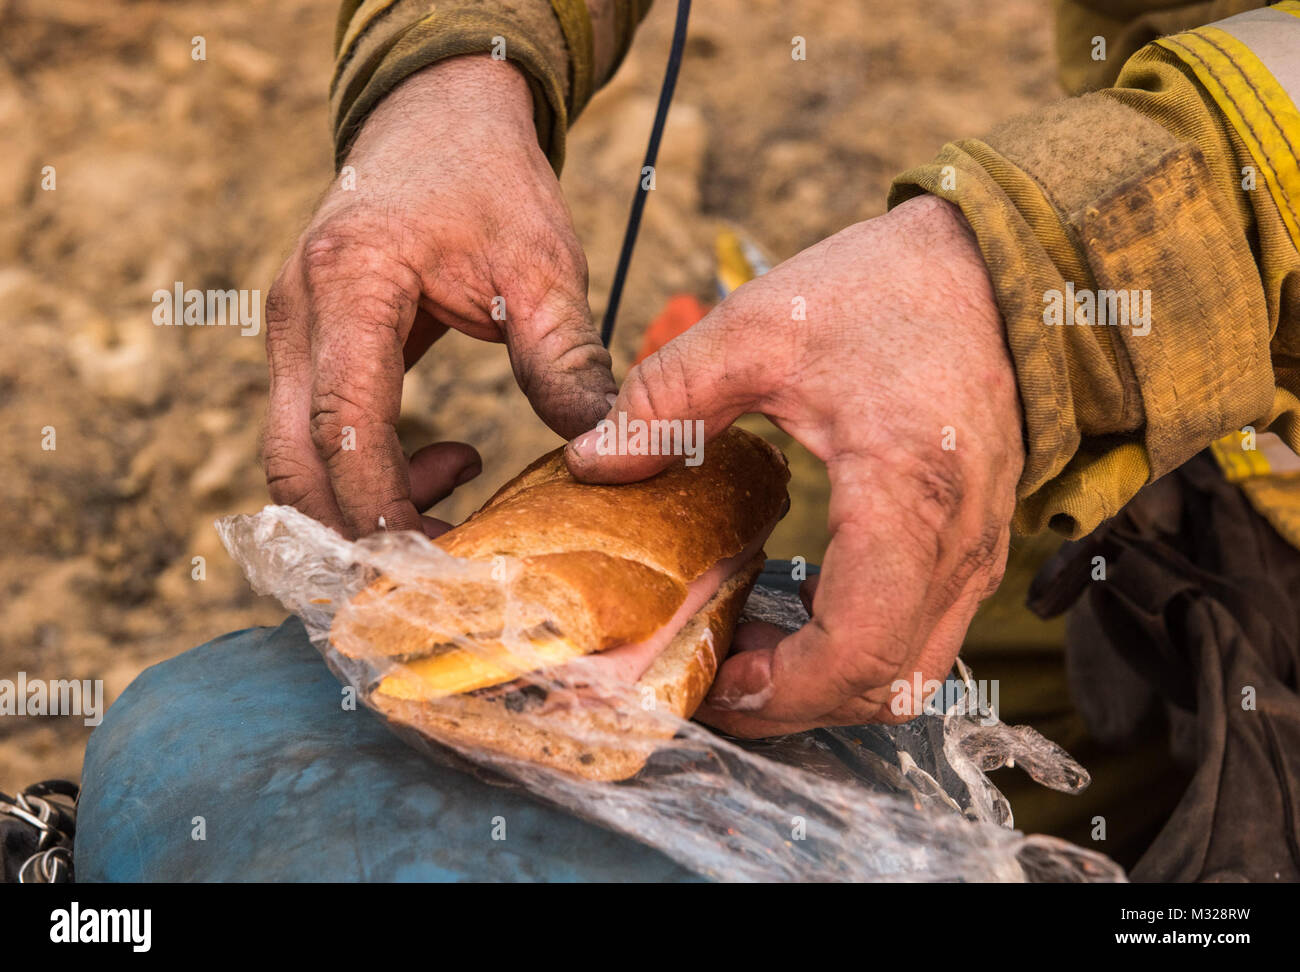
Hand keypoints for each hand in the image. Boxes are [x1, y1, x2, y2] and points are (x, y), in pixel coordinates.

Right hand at [263, 55, 614, 538]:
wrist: (437, 120)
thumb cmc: (490, 182)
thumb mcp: (543, 261)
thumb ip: (564, 356)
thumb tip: (596, 451)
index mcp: (351, 283)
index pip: (343, 426)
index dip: (383, 506)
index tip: (441, 558)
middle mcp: (299, 315)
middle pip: (292, 465)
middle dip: (356, 534)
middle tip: (447, 558)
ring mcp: (292, 334)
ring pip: (293, 462)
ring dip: (360, 508)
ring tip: (459, 485)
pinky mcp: (307, 350)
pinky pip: (313, 440)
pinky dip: (364, 476)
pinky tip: (444, 458)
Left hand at [565, 195, 1024, 734]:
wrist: (993, 267)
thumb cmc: (888, 290)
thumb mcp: (760, 329)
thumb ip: (666, 400)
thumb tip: (590, 459)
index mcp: (906, 497)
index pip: (855, 651)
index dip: (777, 690)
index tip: (709, 678)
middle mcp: (958, 545)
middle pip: (883, 686)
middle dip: (793, 702)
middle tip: (714, 672)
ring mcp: (978, 551)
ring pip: (908, 671)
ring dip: (825, 678)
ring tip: (748, 639)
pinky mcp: (976, 544)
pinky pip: (921, 630)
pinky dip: (857, 644)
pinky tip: (797, 601)